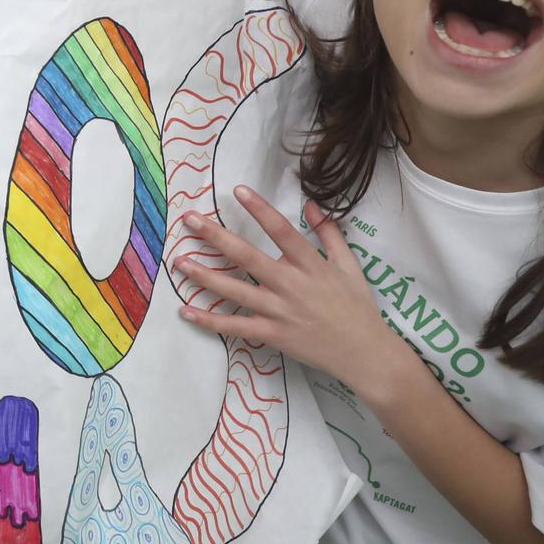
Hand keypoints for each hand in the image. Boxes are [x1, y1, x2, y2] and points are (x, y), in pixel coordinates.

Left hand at [171, 187, 404, 397]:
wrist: (365, 353)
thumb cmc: (358, 307)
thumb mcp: (349, 265)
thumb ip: (329, 233)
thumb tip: (311, 203)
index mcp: (311, 265)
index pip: (281, 230)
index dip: (260, 209)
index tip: (237, 190)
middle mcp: (291, 285)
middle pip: (247, 257)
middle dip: (216, 237)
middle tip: (189, 220)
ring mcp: (280, 312)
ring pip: (235, 291)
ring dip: (204, 276)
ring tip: (179, 263)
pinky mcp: (272, 335)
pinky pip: (236, 327)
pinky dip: (210, 320)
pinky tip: (186, 311)